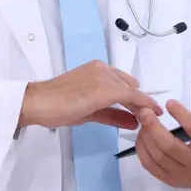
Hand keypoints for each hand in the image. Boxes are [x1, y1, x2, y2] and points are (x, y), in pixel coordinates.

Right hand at [18, 60, 163, 130]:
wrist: (39, 103)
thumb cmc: (57, 106)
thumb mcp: (89, 112)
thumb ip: (112, 115)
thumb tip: (133, 122)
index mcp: (96, 69)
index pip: (122, 82)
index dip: (136, 97)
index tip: (146, 109)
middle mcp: (103, 69)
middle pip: (130, 85)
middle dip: (140, 101)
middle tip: (148, 117)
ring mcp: (104, 77)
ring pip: (132, 91)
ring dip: (143, 105)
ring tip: (151, 120)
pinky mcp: (105, 88)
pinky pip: (130, 96)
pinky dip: (141, 105)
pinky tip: (146, 115)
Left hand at [134, 99, 190, 188]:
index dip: (182, 116)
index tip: (170, 103)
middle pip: (169, 146)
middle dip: (154, 128)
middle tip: (145, 111)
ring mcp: (181, 175)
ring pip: (157, 156)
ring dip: (146, 137)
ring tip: (143, 120)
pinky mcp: (169, 181)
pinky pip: (150, 166)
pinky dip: (142, 150)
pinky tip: (141, 136)